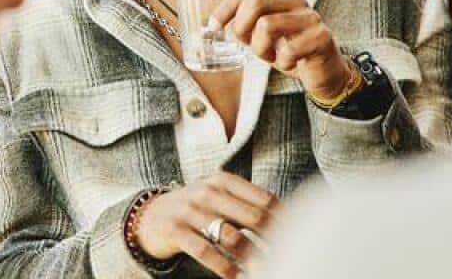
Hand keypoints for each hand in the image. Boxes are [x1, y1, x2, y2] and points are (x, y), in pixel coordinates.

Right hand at [133, 172, 278, 277]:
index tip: (301, 236)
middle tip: (292, 256)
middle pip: (252, 217)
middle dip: (274, 239)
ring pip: (231, 236)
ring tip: (268, 270)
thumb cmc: (194, 208)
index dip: (284, 219)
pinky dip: (224, 266)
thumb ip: (245, 203)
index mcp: (223, 181)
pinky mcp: (176, 231)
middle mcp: (207, 192)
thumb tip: (284, 218)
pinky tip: (237, 277)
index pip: (263, 199)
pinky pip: (205, 251)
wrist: (149, 216)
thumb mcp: (217, 197)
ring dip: (253, 257)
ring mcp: (190, 211)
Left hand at [208, 0, 354, 98]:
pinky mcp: (321, 37)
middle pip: (254, 0)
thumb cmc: (291, 52)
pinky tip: (289, 64)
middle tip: (246, 44)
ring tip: (270, 56)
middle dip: (241, 27)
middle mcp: (296, 1)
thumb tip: (217, 24)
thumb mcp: (262, 37)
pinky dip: (282, 62)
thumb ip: (243, 26)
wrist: (324, 72)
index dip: (225, 8)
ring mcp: (310, 17)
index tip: (213, 27)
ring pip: (266, 25)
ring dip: (260, 48)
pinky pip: (288, 50)